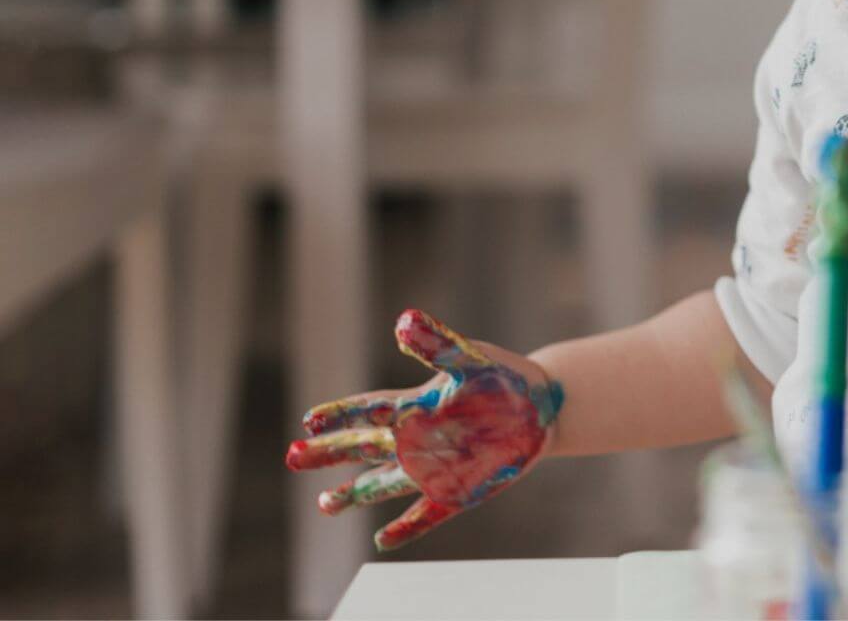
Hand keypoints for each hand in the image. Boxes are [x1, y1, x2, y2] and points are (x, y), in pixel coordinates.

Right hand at [285, 309, 564, 549]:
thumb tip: (404, 320)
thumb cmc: (503, 376)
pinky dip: (407, 527)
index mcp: (418, 406)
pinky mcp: (458, 491)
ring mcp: (435, 468)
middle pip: (365, 448)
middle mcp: (418, 440)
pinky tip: (383, 539)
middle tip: (293, 455)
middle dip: (329, 453)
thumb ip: (437, 345)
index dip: (342, 414)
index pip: (371, 411)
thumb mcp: (471, 358)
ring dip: (355, 493)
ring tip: (323, 503)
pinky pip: (427, 513)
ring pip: (384, 484)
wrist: (541, 406)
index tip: (309, 419)